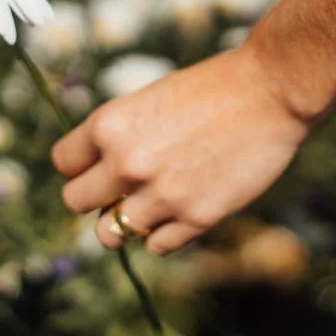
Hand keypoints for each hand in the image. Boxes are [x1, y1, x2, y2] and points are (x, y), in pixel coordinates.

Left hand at [51, 45, 311, 254]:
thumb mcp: (150, 101)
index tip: (99, 165)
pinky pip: (156, 246)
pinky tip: (182, 208)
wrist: (272, 92)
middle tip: (122, 188)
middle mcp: (126, 163)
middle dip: (96, 197)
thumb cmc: (213, 89)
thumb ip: (120, 137)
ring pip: (110, 234)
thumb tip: (101, 174)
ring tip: (153, 202)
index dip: (80, 166)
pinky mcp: (196, 218)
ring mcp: (160, 195)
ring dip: (126, 221)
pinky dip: (163, 233)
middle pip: (76, 202)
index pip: (63, 164)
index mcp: (110, 125)